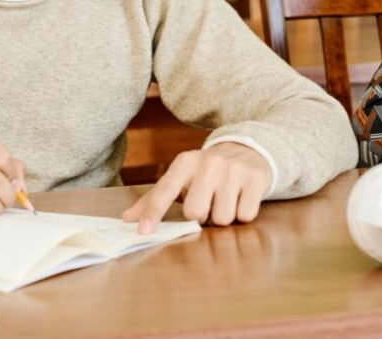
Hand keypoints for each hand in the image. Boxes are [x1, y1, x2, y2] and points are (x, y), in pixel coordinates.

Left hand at [122, 142, 271, 232]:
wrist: (247, 149)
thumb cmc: (206, 171)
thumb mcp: (181, 177)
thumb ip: (155, 198)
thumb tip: (126, 219)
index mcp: (184, 163)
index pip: (164, 192)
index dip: (153, 214)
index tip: (144, 232)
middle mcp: (208, 163)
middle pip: (195, 213)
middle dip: (202, 216)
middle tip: (207, 204)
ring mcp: (233, 170)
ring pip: (222, 218)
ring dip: (223, 217)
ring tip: (225, 199)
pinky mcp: (254, 178)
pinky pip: (245, 215)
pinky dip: (243, 213)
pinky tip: (241, 198)